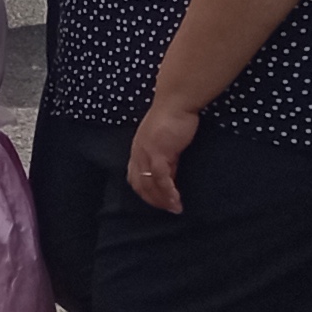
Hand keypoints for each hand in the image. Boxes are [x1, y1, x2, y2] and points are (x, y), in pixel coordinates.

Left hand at [127, 96, 203, 211]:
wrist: (176, 101)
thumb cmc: (173, 118)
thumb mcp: (166, 142)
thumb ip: (166, 159)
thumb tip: (170, 177)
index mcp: (138, 149)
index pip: (135, 177)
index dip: (145, 192)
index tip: (159, 202)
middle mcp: (138, 153)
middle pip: (140, 184)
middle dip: (154, 200)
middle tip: (169, 209)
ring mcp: (146, 153)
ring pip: (150, 184)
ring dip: (163, 200)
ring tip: (175, 209)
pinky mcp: (159, 152)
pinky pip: (162, 178)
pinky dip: (168, 191)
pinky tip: (177, 199)